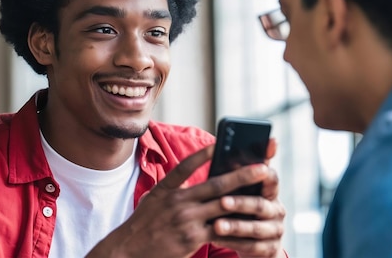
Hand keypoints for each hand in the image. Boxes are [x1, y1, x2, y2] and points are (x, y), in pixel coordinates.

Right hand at [86, 144, 271, 257]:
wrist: (128, 251)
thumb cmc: (142, 226)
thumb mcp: (152, 200)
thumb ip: (171, 188)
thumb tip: (189, 176)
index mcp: (166, 190)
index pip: (186, 166)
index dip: (203, 154)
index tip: (218, 143)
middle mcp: (177, 202)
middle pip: (216, 185)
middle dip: (241, 176)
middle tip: (262, 168)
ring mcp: (186, 220)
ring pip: (222, 207)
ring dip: (244, 200)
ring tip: (263, 195)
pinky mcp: (192, 239)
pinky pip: (219, 230)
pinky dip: (234, 225)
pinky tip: (248, 222)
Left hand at [212, 138, 285, 257]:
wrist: (252, 243)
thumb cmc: (241, 210)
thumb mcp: (241, 192)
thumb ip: (235, 175)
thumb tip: (218, 150)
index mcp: (270, 191)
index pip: (271, 178)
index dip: (264, 171)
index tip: (257, 165)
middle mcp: (276, 209)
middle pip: (260, 204)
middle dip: (241, 203)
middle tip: (222, 201)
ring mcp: (275, 230)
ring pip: (256, 228)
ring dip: (235, 226)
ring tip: (216, 225)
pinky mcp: (270, 248)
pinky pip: (252, 246)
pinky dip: (233, 243)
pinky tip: (216, 239)